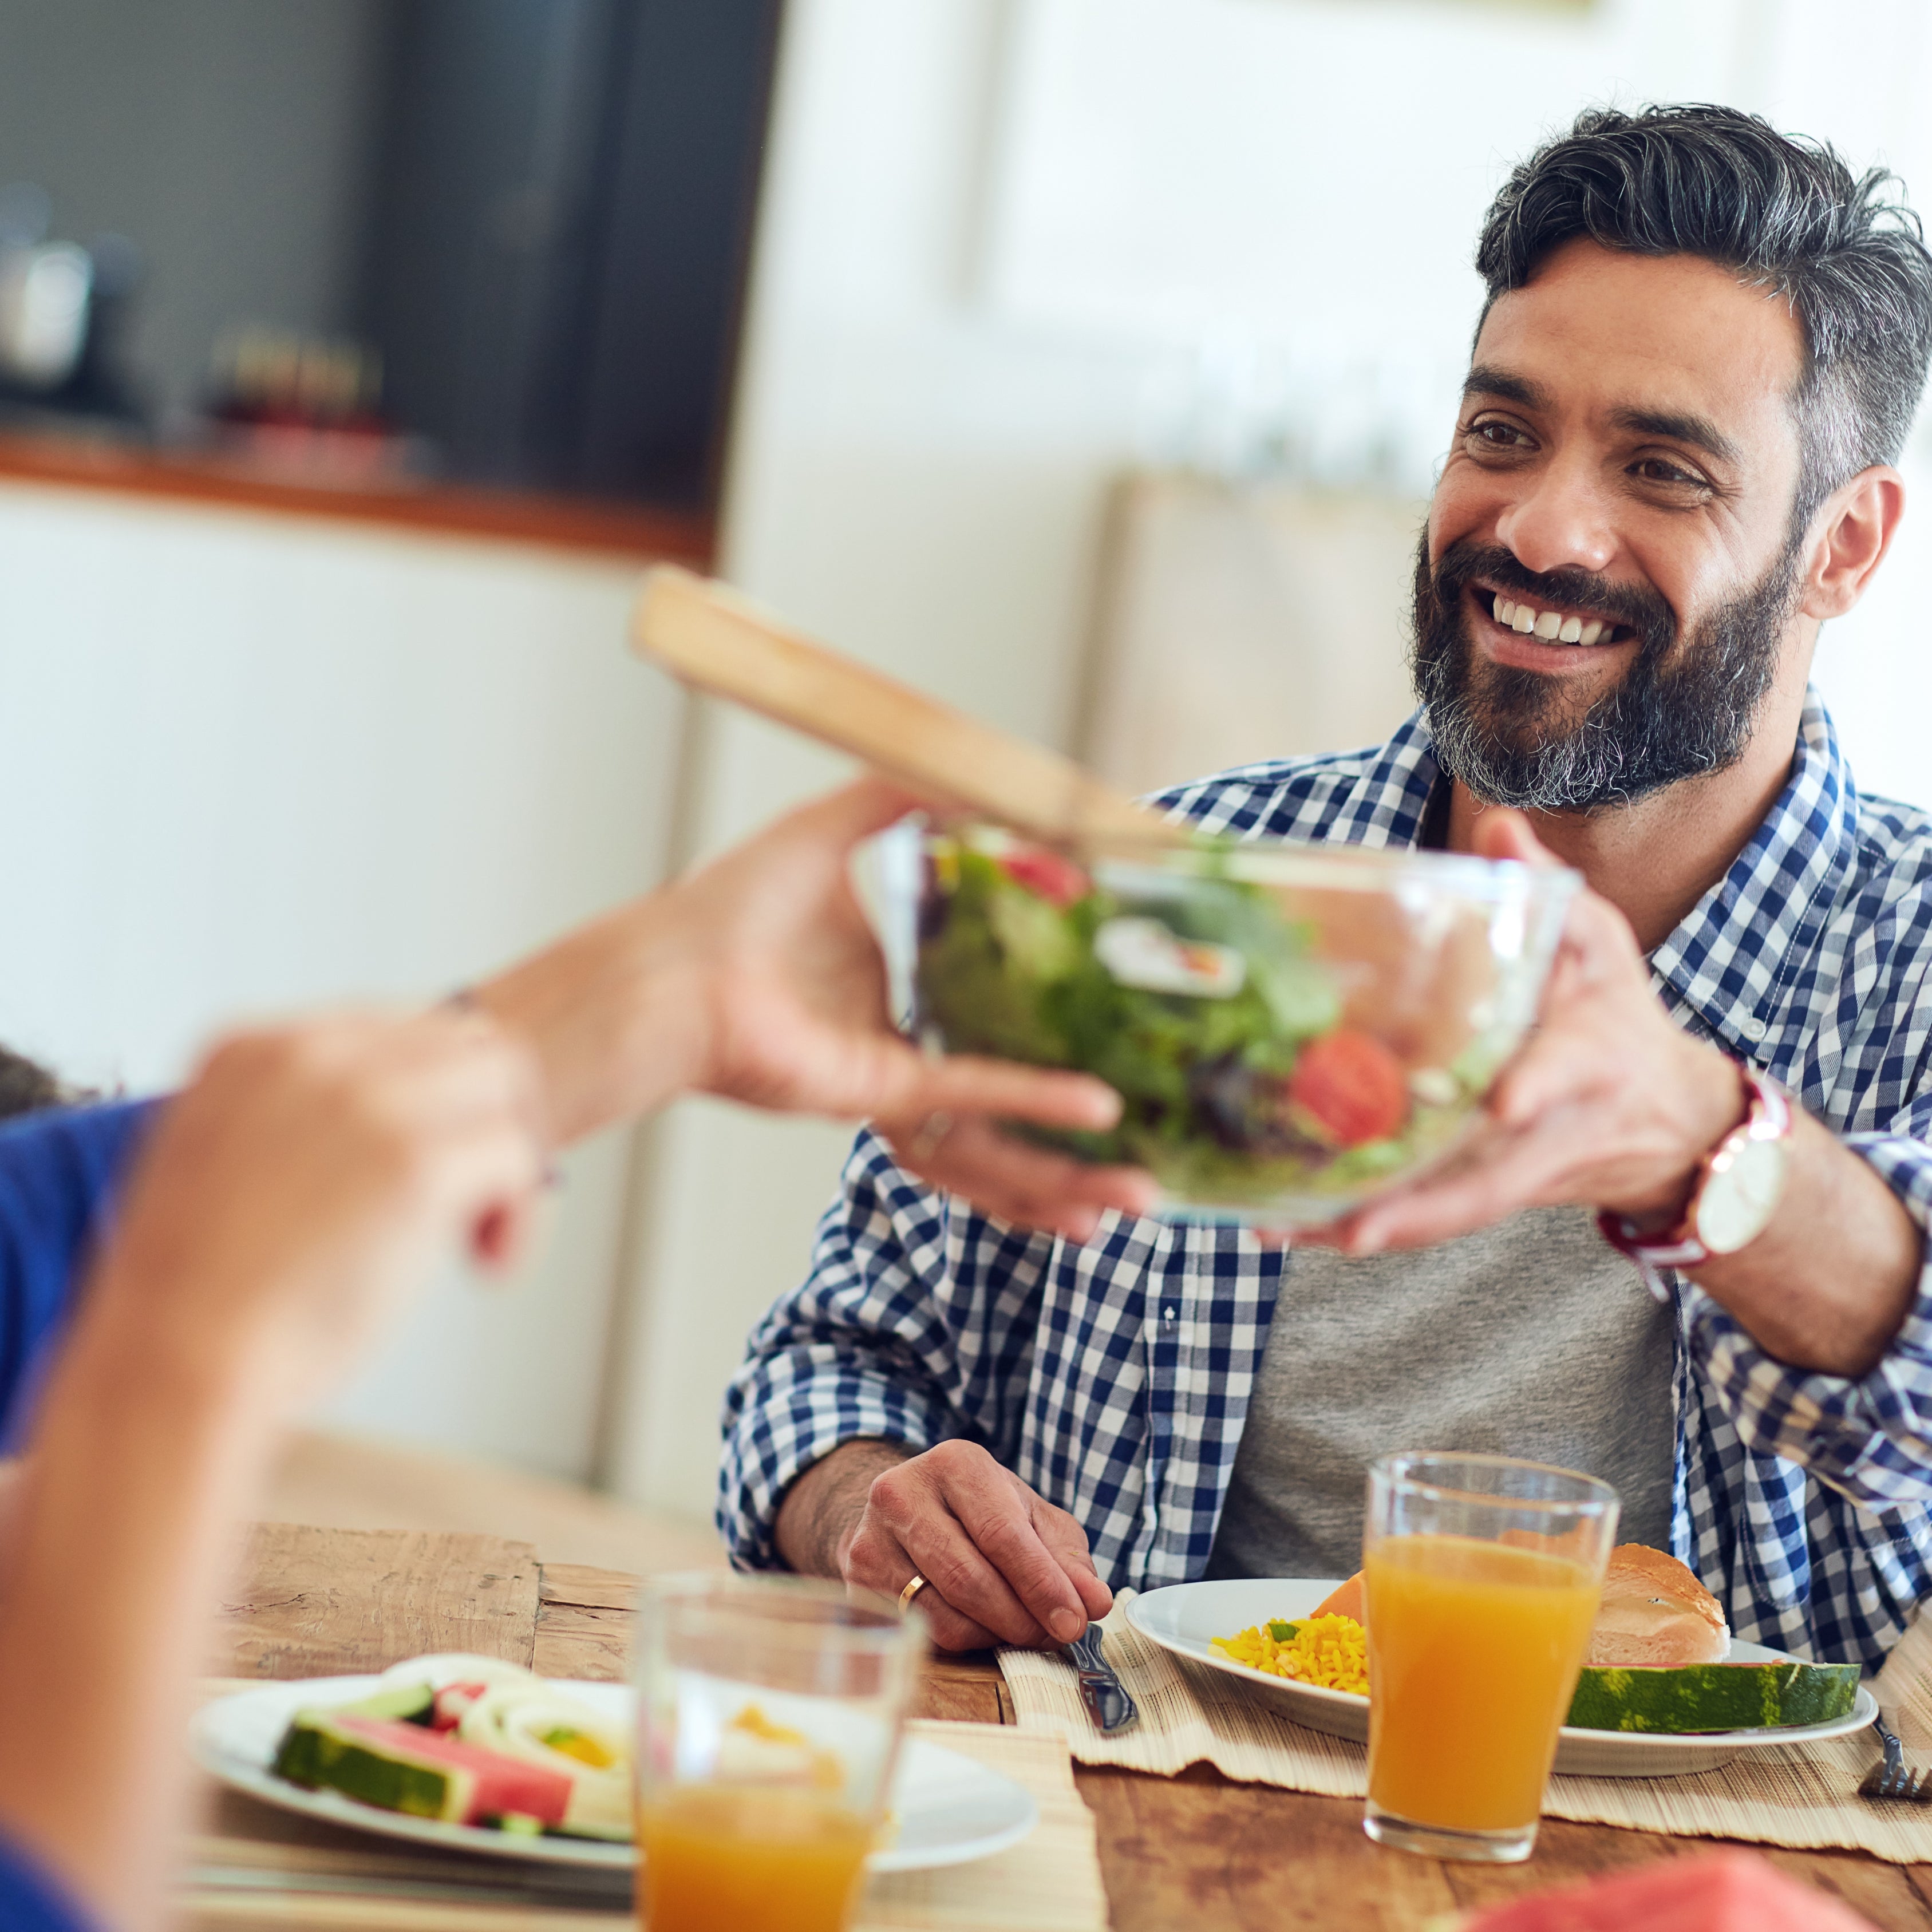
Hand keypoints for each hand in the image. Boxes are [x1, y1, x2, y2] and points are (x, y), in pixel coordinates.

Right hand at [91, 1010, 547, 1411]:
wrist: (176, 1363)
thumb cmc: (199, 1298)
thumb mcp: (218, 1161)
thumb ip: (287, 1117)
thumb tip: (382, 1121)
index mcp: (252, 1049)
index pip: (396, 1026)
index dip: (433, 1097)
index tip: (432, 1157)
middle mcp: (313, 1056)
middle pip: (463, 1041)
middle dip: (483, 1114)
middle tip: (476, 1190)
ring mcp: (369, 1101)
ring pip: (503, 1084)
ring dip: (508, 1157)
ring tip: (477, 1231)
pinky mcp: (417, 1160)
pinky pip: (520, 1158)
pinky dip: (521, 1218)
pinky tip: (485, 1265)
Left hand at [477, 779, 1155, 1238]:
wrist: (675, 964)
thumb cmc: (736, 902)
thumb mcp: (834, 825)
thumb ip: (904, 797)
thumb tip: (978, 774)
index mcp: (906, 985)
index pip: (1009, 1019)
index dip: (1072, 1035)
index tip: (1140, 1035)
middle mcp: (910, 1040)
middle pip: (1018, 1106)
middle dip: (1085, 1155)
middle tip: (1156, 1170)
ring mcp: (897, 1075)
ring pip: (1002, 1137)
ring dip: (1071, 1170)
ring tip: (1141, 1197)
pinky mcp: (879, 1092)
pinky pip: (972, 1101)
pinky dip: (1035, 1105)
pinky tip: (1099, 1110)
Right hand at [835, 1440, 1112, 1652]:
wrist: (904, 1511)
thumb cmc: (980, 1514)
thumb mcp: (1030, 1518)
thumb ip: (1067, 1557)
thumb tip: (1094, 1601)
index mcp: (955, 1464)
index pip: (1001, 1532)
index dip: (1041, 1583)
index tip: (1074, 1621)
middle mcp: (902, 1493)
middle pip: (969, 1578)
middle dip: (1021, 1618)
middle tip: (1054, 1635)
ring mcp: (870, 1540)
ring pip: (943, 1615)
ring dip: (994, 1635)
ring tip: (1018, 1627)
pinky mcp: (856, 1584)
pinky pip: (920, 1633)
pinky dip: (962, 1641)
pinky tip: (980, 1626)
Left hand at [1299, 810, 1743, 1255]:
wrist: (1667, 1120)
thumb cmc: (1619, 1017)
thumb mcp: (1600, 943)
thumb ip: (1546, 889)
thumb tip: (1499, 824)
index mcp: (1591, 1057)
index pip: (1566, 1068)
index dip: (1540, 1082)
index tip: (1509, 1098)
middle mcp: (1553, 1127)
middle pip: (1491, 1176)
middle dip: (1425, 1205)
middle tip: (1357, 1226)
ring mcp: (1521, 1169)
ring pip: (1450, 1210)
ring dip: (1374, 1226)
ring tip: (1289, 1231)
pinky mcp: (1493, 1190)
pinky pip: (1430, 1216)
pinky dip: (1367, 1226)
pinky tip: (1296, 1228)